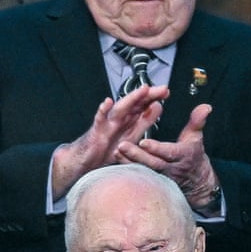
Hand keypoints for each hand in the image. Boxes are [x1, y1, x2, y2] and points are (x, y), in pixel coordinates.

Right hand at [50, 85, 167, 198]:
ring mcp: (106, 125)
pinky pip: (99, 120)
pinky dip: (102, 111)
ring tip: (143, 91)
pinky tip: (107, 103)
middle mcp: (118, 120)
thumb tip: (158, 107)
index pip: (142, 107)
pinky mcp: (95, 133)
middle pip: (134, 105)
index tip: (166, 92)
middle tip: (162, 89)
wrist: (84, 162)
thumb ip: (144, 123)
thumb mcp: (131, 137)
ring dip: (131, 99)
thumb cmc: (106, 149)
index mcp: (127, 121)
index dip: (153, 99)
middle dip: (148, 96)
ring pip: (120, 109)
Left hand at [116, 103, 220, 213]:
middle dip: (137, 155)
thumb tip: (206, 107)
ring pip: (143, 169)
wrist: (196, 181)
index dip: (156, 148)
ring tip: (116, 151)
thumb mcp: (197, 137)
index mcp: (182, 155)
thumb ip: (198, 121)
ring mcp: (160, 175)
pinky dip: (128, 167)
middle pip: (152, 163)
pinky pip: (139, 174)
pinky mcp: (153, 178)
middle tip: (122, 146)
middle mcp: (170, 167)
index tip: (144, 142)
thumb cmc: (193, 155)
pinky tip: (116, 159)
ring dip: (129, 161)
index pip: (168, 152)